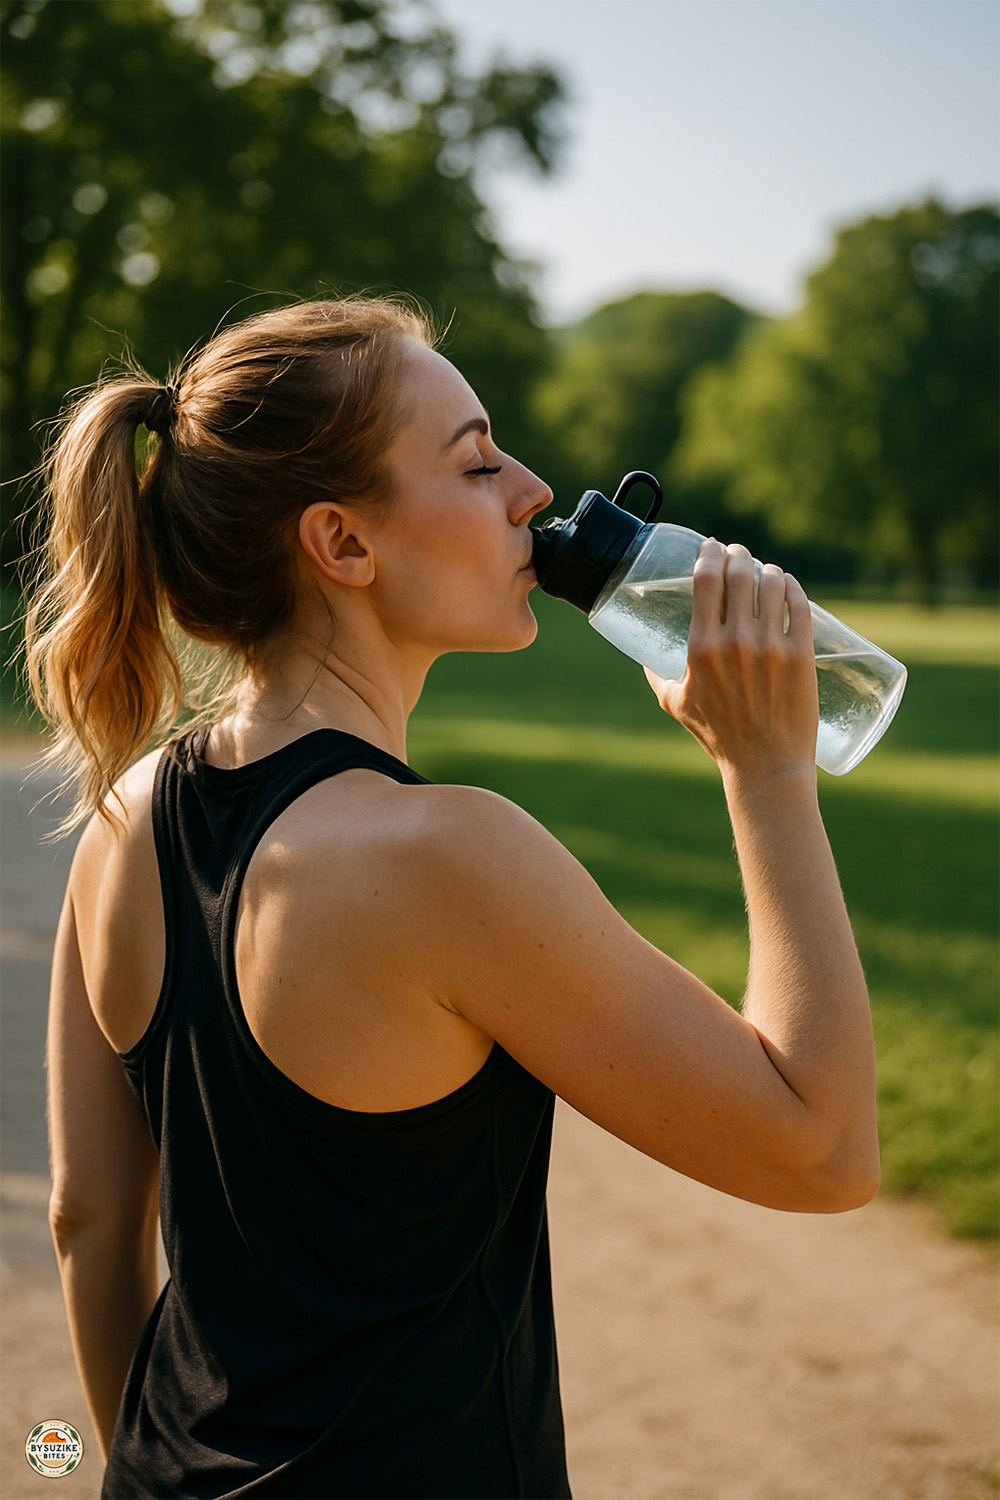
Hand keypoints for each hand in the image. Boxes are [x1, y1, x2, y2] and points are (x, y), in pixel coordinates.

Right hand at [644, 540, 818, 778]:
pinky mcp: (801, 656)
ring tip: (764, 572)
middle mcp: (735, 643)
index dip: (708, 554)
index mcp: (701, 649)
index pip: (705, 581)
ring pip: (771, 584)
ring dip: (766, 569)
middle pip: (738, 574)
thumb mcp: (676, 705)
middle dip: (738, 554)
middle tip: (739, 555)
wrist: (765, 767)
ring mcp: (771, 648)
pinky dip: (792, 587)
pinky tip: (787, 584)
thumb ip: (658, 677)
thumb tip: (647, 659)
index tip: (711, 546)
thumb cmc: (719, 737)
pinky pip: (799, 605)